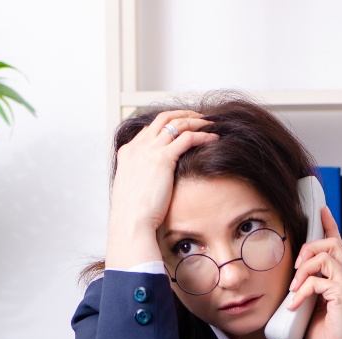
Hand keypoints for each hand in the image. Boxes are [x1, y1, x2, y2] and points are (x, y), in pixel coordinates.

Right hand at [106, 111, 217, 268]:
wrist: (131, 222)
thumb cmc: (133, 214)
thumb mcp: (133, 190)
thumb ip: (142, 179)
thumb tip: (153, 183)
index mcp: (128, 153)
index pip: (149, 129)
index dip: (166, 124)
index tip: (181, 127)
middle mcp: (138, 147)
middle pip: (162, 118)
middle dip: (182, 114)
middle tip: (198, 117)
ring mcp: (149, 150)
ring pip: (176, 124)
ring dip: (195, 121)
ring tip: (210, 124)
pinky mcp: (163, 158)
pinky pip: (187, 138)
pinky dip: (202, 135)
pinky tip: (213, 138)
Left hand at [288, 206, 341, 338]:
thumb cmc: (323, 332)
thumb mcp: (310, 301)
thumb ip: (308, 284)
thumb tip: (293, 274)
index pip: (337, 243)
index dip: (328, 224)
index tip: (320, 209)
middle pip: (331, 243)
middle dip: (308, 249)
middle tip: (295, 269)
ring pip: (324, 257)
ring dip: (303, 271)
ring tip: (294, 289)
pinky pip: (318, 280)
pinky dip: (302, 291)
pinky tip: (295, 304)